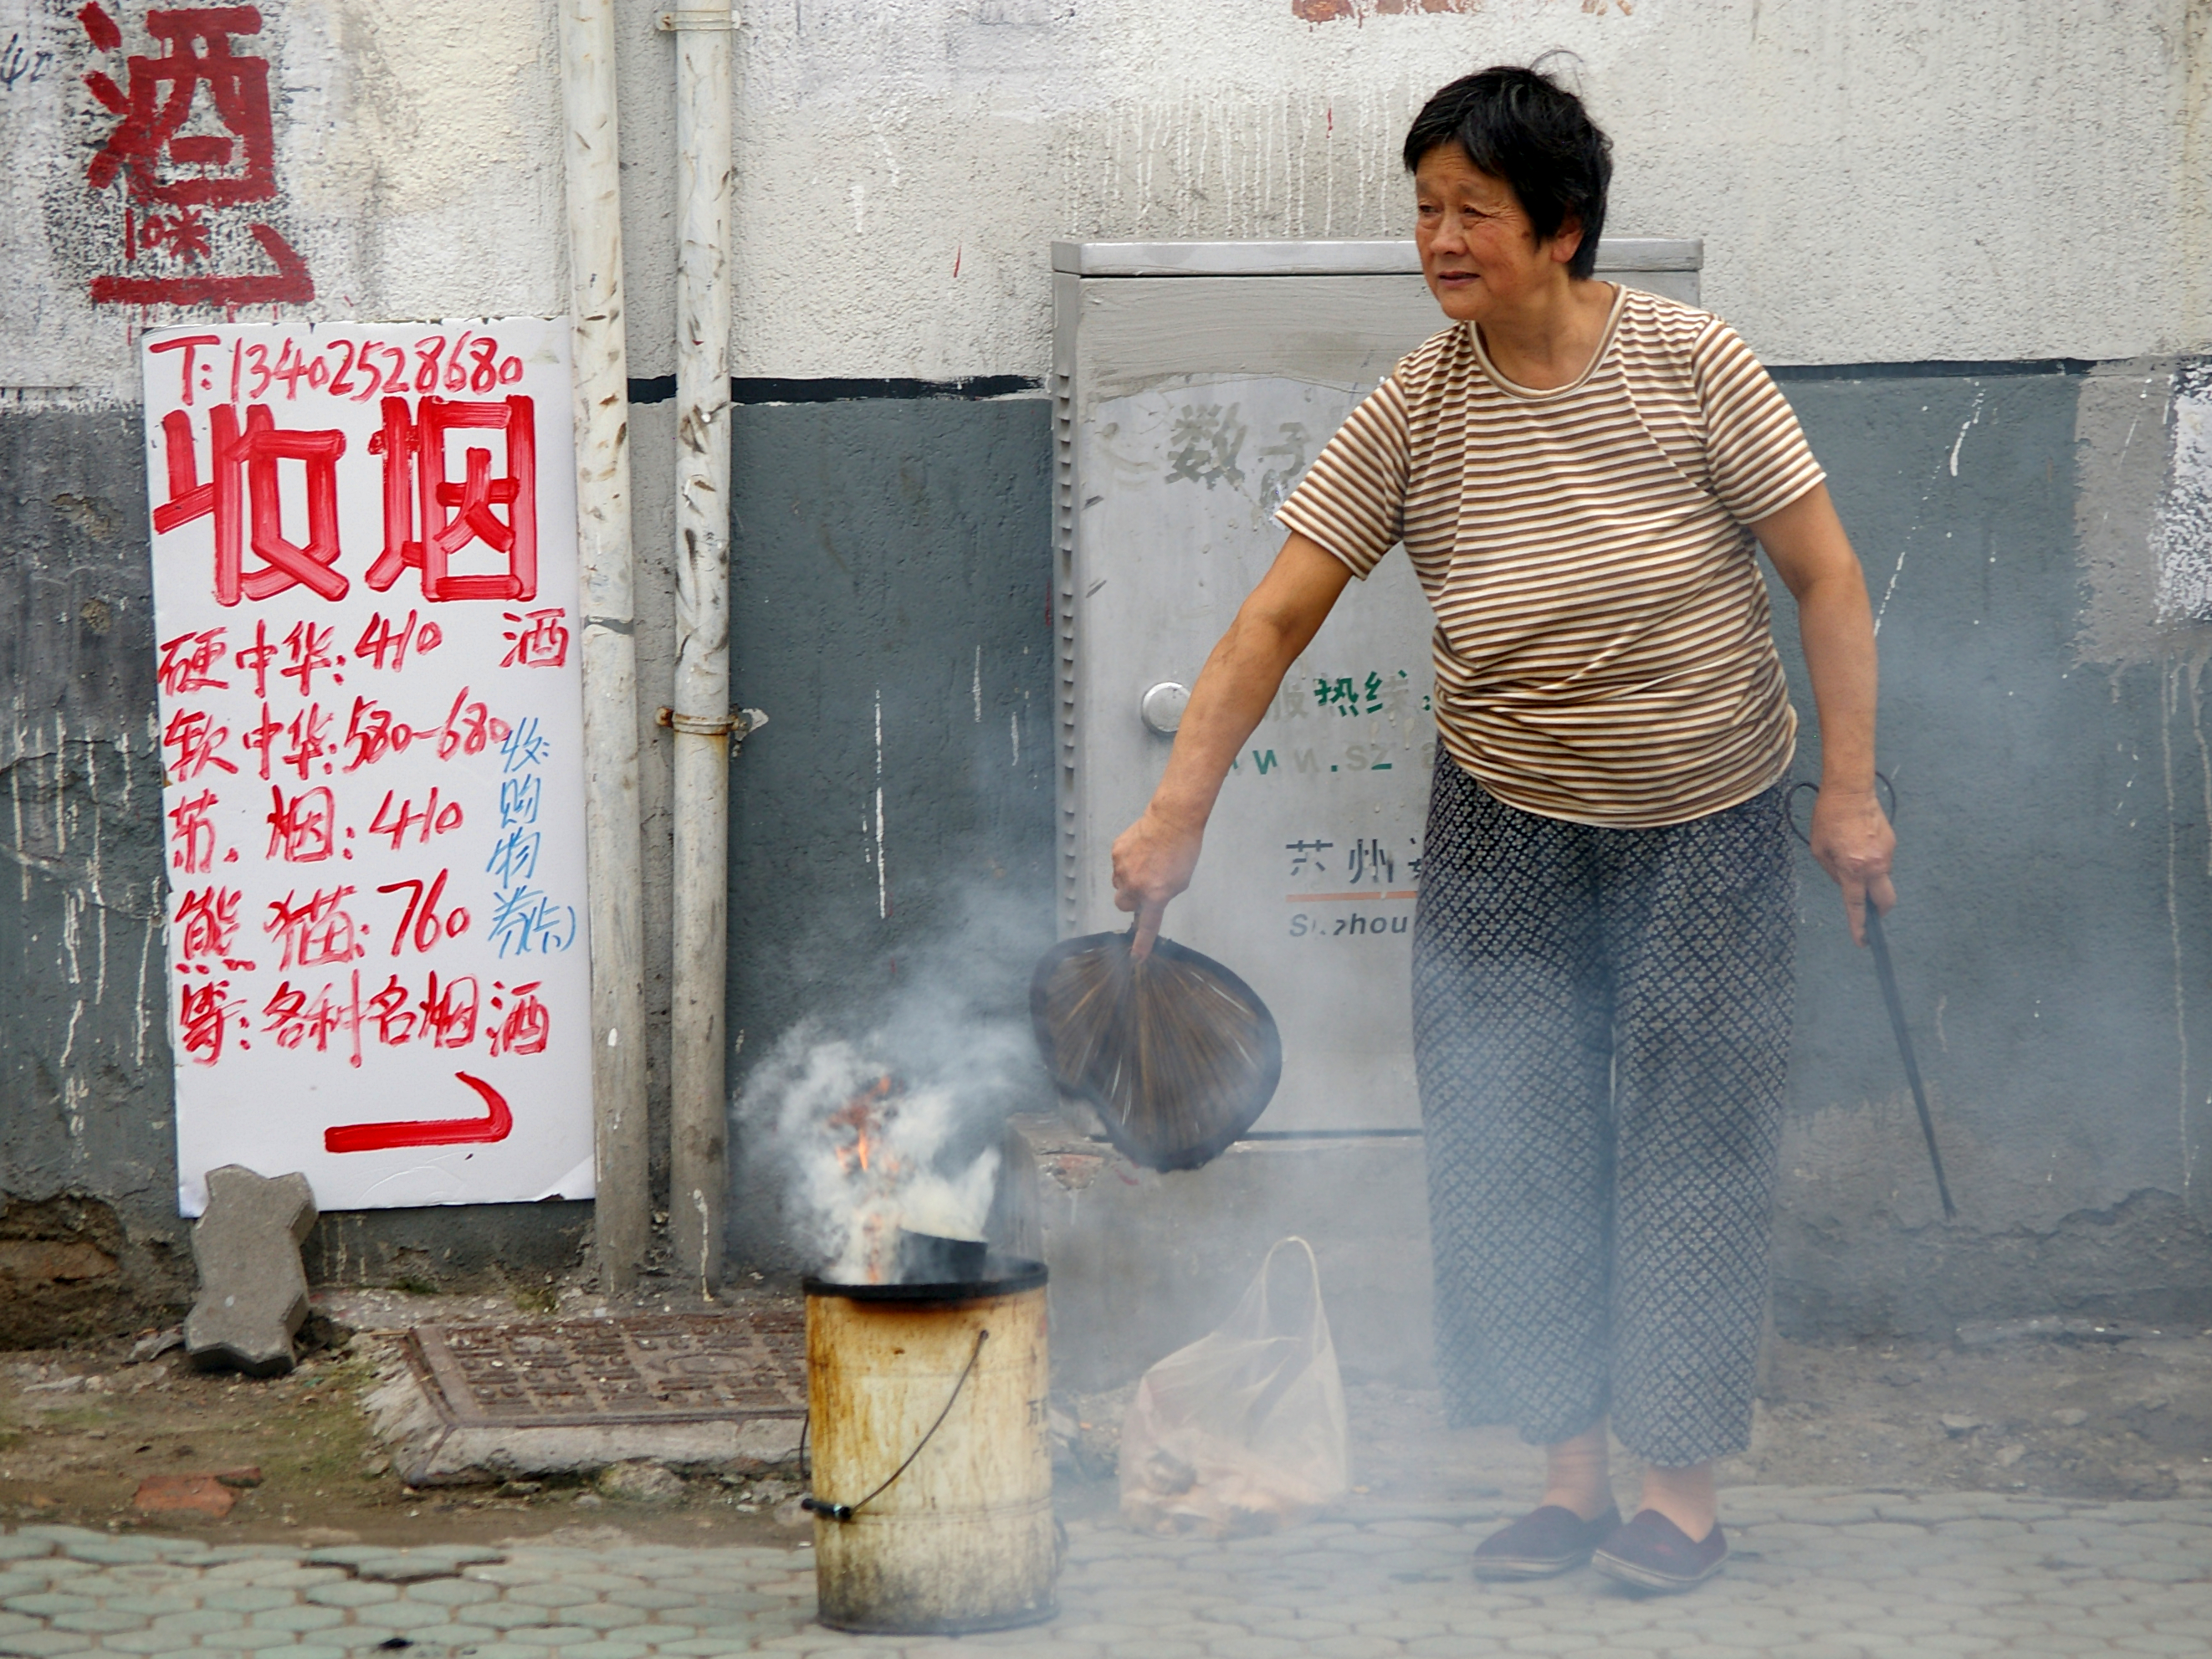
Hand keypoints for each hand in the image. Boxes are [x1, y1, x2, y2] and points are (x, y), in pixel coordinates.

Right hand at [1111, 808, 1203, 959]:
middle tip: (1143, 887)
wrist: (1173, 819)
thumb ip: (1163, 895)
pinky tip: (1141, 850)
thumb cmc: (1183, 850)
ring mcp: (1122, 868)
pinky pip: (1118, 864)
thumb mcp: (1181, 881)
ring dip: (1129, 879)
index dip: (1142, 944)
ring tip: (1146, 862)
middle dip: (1131, 899)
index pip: (1147, 926)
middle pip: (1123, 904)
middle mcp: (1135, 885)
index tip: (1136, 958)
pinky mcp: (1116, 852)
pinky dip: (1127, 861)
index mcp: (1155, 895)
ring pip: (1119, 883)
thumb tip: (1149, 899)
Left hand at [1809, 783, 1896, 946]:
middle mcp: (1875, 865)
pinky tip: (1859, 846)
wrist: (1851, 792)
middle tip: (1868, 912)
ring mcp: (1887, 855)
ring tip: (1852, 858)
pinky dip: (1873, 863)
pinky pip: (1883, 862)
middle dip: (1878, 912)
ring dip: (1871, 880)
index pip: (1857, 906)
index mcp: (1853, 869)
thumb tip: (1846, 885)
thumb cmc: (1828, 819)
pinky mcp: (1892, 844)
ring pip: (1882, 880)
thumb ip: (1834, 873)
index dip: (1860, 926)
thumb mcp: (1819, 850)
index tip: (1863, 941)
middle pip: (1885, 901)